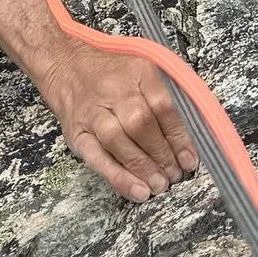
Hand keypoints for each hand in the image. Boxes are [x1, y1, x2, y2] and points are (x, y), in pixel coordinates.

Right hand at [0, 0, 197, 202]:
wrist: (64, 64)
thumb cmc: (111, 73)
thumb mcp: (142, 69)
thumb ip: (165, 95)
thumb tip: (193, 133)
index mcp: (137, 72)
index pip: (162, 106)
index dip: (178, 137)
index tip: (190, 160)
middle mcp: (114, 90)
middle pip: (141, 124)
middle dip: (161, 155)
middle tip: (175, 176)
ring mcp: (93, 114)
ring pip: (119, 142)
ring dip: (143, 168)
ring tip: (160, 185)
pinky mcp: (77, 134)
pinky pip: (97, 158)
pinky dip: (117, 177)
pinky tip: (136, 191)